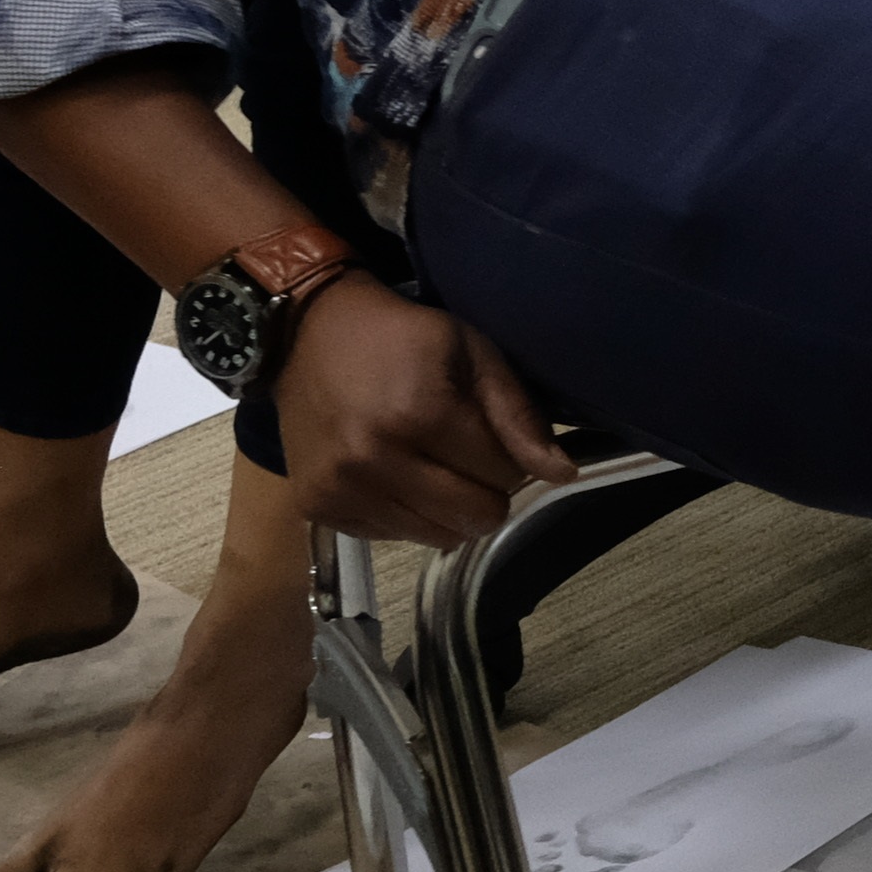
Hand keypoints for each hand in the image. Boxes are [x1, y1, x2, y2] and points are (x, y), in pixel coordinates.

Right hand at [269, 280, 577, 545]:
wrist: (308, 333)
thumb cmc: (401, 338)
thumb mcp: (473, 353)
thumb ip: (518, 416)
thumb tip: (563, 474)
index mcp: (419, 414)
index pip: (504, 475)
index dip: (509, 458)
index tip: (489, 435)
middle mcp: (374, 460)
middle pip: (475, 516)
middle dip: (486, 490)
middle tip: (466, 456)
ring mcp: (340, 489)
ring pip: (439, 536)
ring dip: (449, 508)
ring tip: (431, 465)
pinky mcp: (318, 508)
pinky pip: (395, 537)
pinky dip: (409, 515)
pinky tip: (396, 475)